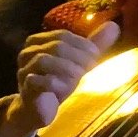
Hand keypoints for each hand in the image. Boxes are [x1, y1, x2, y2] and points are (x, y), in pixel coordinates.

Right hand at [0, 24, 121, 136]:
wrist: (36, 110)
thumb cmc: (56, 83)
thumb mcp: (78, 63)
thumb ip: (94, 46)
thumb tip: (113, 26)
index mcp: (38, 41)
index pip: (62, 35)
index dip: (82, 44)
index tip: (96, 55)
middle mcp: (28, 52)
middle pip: (56, 46)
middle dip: (77, 56)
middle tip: (92, 66)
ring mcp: (24, 70)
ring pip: (44, 60)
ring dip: (67, 67)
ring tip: (79, 76)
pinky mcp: (26, 88)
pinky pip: (37, 81)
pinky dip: (54, 83)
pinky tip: (64, 88)